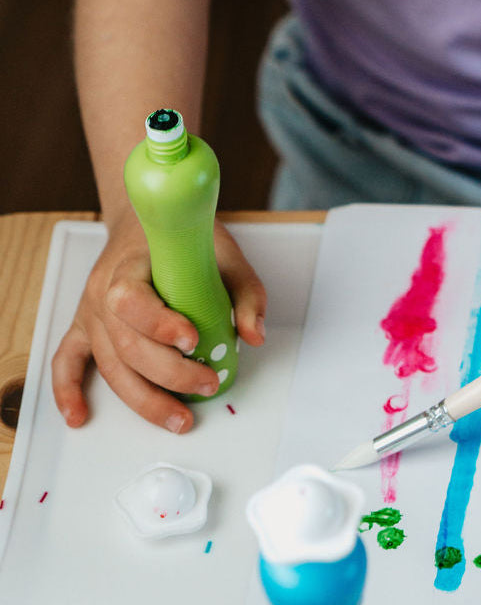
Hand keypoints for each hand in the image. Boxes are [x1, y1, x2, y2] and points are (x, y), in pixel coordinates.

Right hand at [52, 215, 266, 432]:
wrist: (147, 222)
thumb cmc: (182, 240)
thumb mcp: (225, 255)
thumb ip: (245, 293)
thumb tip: (254, 335)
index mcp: (131, 266)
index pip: (130, 300)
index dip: (159, 325)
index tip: (192, 340)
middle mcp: (103, 291)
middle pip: (125, 344)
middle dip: (168, 375)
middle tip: (206, 384)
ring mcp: (90, 312)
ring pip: (107, 363)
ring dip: (142, 398)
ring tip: (178, 418)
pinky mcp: (85, 327)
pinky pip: (66, 360)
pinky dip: (68, 390)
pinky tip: (79, 416)